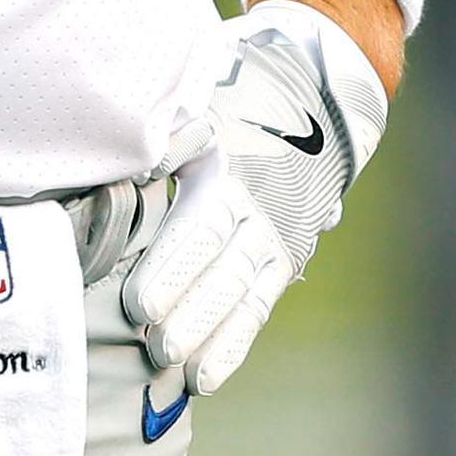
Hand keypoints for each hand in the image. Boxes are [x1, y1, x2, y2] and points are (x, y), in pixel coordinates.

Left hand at [123, 0, 388, 398]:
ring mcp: (278, 232)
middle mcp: (261, 206)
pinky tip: (207, 378)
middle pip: (225, 272)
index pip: (204, 229)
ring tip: (179, 373)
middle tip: (155, 348)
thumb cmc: (239, 81)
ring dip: (212, 338)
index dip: (174, 271)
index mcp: (234, 166)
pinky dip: (235, 341)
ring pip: (246, 295)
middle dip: (190, 314)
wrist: (321, 77)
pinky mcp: (287, 250)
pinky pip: (261, 303)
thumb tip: (134, 162)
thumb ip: (170, 131)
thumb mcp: (204, 89)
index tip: (139, 306)